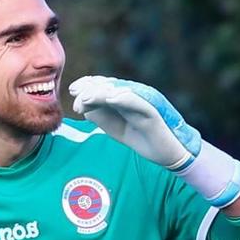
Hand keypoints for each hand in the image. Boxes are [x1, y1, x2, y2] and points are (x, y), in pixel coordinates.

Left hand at [67, 75, 202, 170]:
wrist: (166, 153)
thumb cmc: (141, 139)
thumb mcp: (114, 128)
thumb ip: (100, 117)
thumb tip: (84, 107)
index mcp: (124, 98)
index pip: (104, 86)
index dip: (88, 85)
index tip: (72, 90)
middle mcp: (134, 95)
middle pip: (109, 86)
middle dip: (91, 91)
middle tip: (77, 100)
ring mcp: (144, 101)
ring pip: (120, 91)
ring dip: (102, 93)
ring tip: (86, 98)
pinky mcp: (153, 111)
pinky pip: (138, 101)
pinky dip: (124, 98)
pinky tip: (110, 99)